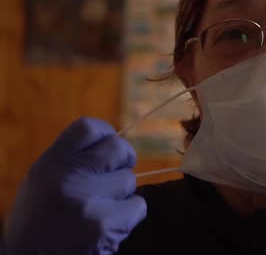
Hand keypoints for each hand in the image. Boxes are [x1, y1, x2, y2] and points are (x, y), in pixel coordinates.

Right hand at [4, 117, 146, 254]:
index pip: (89, 127)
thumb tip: (112, 144)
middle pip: (119, 148)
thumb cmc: (39, 223)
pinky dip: (130, 216)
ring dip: (123, 195)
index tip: (109, 145)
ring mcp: (87, 200)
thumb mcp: (43, 182)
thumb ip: (71, 161)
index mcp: (50, 163)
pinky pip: (137, 206)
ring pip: (129, 181)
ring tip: (101, 210)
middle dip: (124, 160)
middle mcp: (67, 176)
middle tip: (115, 176)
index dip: (106, 134)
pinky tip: (109, 226)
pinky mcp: (104, 224)